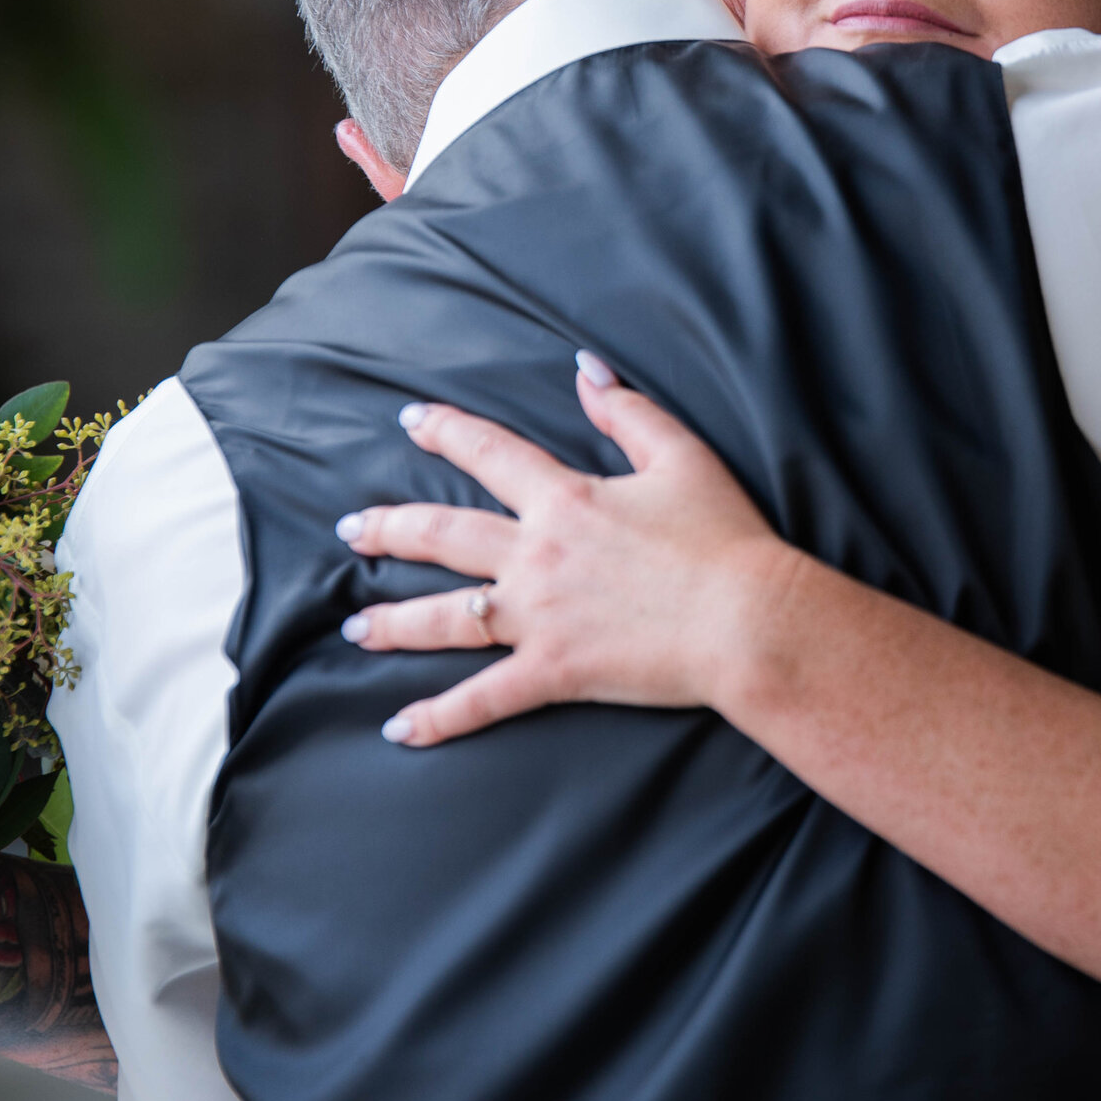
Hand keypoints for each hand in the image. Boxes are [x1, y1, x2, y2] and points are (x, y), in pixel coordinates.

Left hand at [336, 353, 807, 746]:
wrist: (749, 620)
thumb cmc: (725, 540)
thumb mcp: (682, 457)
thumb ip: (628, 412)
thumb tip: (586, 368)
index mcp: (565, 499)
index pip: (489, 454)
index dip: (447, 432)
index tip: (411, 421)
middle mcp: (537, 555)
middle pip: (443, 535)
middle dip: (390, 529)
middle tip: (351, 530)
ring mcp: (539, 617)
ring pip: (444, 618)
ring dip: (393, 624)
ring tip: (355, 627)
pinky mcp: (553, 672)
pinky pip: (481, 698)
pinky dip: (437, 718)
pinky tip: (398, 731)